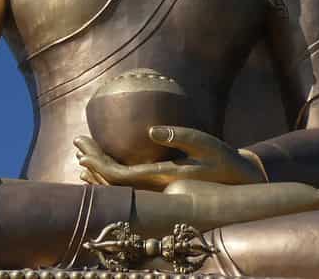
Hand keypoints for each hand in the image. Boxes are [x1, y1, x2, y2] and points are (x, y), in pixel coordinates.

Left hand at [74, 126, 265, 190]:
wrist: (241, 181)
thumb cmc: (224, 160)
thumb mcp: (205, 144)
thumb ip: (180, 136)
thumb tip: (151, 130)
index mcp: (161, 178)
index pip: (120, 176)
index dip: (99, 165)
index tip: (83, 150)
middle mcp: (155, 187)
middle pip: (114, 181)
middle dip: (93, 162)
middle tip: (77, 142)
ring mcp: (158, 188)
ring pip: (120, 185)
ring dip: (100, 170)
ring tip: (82, 154)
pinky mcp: (162, 184)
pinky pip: (130, 183)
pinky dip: (113, 175)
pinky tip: (105, 168)